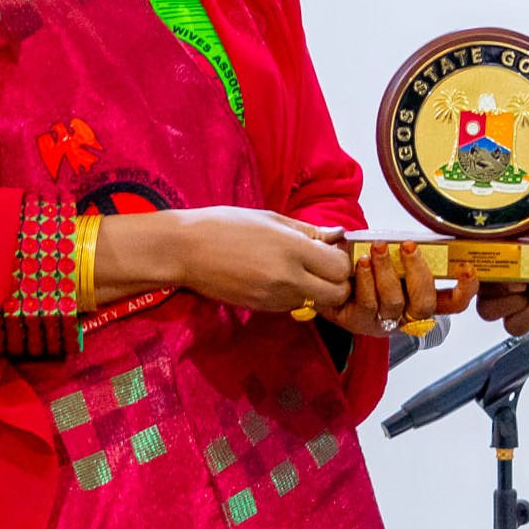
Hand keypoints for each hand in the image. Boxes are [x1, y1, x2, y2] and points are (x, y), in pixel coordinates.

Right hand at [101, 207, 353, 314]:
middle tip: (326, 268)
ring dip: (319, 292)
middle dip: (338, 284)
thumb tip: (336, 234)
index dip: (343, 262)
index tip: (333, 252)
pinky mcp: (262, 309)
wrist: (186, 251)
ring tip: (303, 272)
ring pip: (317, 304)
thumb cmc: (226, 224)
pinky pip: (294, 307)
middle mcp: (289, 278)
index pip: (340, 269)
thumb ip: (307, 230)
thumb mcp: (271, 218)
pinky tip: (282, 279)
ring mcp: (275, 298)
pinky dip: (298, 297)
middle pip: (336, 295)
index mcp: (292, 250)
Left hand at [320, 242, 479, 336]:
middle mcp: (406, 315)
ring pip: (395, 303)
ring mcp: (383, 322)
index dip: (465, 290)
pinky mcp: (358, 323)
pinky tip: (362, 263)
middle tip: (408, 246)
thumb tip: (421, 233)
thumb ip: (406, 247)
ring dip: (388, 272)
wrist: (325, 272)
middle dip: (419, 272)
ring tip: (378, 248)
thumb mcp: (390, 252)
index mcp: (421, 299)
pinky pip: (368, 306)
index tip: (467, 268)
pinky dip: (367, 281)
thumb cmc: (364, 260)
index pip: (452, 303)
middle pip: (426, 304)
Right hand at [477, 193, 528, 335]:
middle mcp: (500, 287)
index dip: (491, 287)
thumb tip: (493, 234)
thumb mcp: (526, 223)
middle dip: (509, 303)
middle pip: (487, 311)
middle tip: (528, 286)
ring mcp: (522, 304)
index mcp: (489, 263)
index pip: (472, 283)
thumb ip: (507, 231)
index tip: (513, 280)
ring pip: (514, 326)